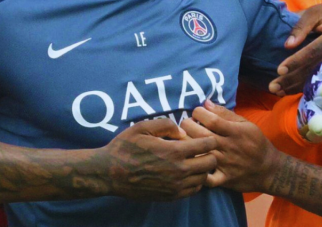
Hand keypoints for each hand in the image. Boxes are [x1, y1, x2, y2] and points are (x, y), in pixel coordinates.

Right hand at [100, 118, 217, 200]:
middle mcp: (178, 170)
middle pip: (211, 163)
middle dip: (210, 154)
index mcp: (174, 151)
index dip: (209, 138)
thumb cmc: (125, 147)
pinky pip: (194, 190)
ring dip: (203, 169)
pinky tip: (186, 174)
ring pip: (204, 178)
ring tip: (193, 161)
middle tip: (201, 150)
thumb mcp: (143, 127)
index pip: (208, 145)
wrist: (109, 173)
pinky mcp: (170, 196)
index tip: (203, 136)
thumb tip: (183, 132)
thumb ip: (167, 125)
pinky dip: (195, 182)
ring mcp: (175, 186)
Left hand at [181, 101, 280, 193]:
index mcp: (235, 132)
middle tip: (186, 123)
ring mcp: (225, 164)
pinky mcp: (224, 179)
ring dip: (188, 145)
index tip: (196, 112)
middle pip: (201, 135)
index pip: (211, 119)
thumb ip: (226, 114)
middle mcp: (228, 147)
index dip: (199, 113)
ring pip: (200, 154)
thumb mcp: (246, 124)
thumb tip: (206, 103)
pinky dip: (198, 173)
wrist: (268, 169)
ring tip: (185, 139)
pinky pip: (207, 179)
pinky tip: (193, 164)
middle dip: (188, 125)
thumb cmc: (256, 142)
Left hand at [271, 2, 321, 94]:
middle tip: (273, 87)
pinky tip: (291, 91)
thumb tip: (288, 45)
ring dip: (298, 86)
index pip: (314, 51)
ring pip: (319, 78)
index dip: (297, 61)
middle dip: (293, 79)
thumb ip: (301, 26)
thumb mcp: (317, 11)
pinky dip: (308, 86)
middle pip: (315, 68)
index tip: (280, 70)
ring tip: (278, 92)